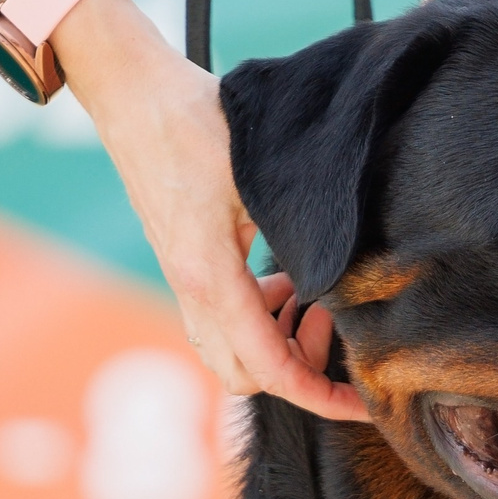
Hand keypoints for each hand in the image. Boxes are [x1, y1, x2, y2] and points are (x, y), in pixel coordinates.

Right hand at [0, 0, 368, 423]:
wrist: (80, 24)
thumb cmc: (140, 64)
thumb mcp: (198, 114)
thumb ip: (231, 179)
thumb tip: (269, 224)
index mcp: (189, 225)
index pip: (240, 331)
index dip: (292, 375)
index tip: (338, 394)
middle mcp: (178, 241)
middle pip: (230, 346)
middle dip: (296, 377)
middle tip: (354, 391)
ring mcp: (168, 231)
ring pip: (220, 322)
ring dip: (271, 343)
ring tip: (330, 350)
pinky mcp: (167, 210)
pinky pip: (214, 284)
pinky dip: (251, 305)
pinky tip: (290, 296)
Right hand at [54, 0, 369, 422]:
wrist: (133, 94)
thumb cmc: (196, 122)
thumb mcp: (262, 176)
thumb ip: (302, 236)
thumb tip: (345, 282)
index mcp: (209, 278)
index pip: (269, 369)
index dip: (319, 396)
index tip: (364, 405)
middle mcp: (191, 291)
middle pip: (247, 376)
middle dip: (300, 369)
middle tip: (338, 324)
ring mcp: (183, 281)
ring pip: (233, 352)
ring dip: (279, 341)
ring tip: (313, 298)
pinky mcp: (185, 265)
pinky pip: (224, 320)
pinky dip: (261, 317)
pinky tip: (286, 278)